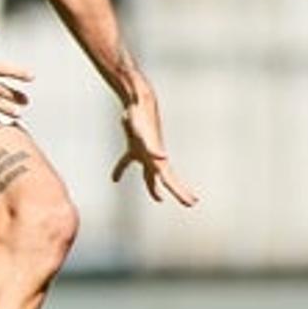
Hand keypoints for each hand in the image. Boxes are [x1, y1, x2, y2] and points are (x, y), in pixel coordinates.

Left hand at [112, 90, 198, 206]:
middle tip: (192, 204)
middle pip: (166, 180)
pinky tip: (114, 178)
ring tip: (159, 199)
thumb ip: (152, 148)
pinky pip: (127, 162)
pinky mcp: (134, 147)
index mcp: (157, 160)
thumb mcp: (143, 136)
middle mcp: (153, 158)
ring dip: (154, 187)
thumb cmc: (141, 119)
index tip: (193, 202)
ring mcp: (145, 153)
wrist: (139, 104)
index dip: (180, 192)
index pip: (170, 180)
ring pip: (150, 175)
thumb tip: (162, 158)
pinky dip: (120, 170)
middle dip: (178, 192)